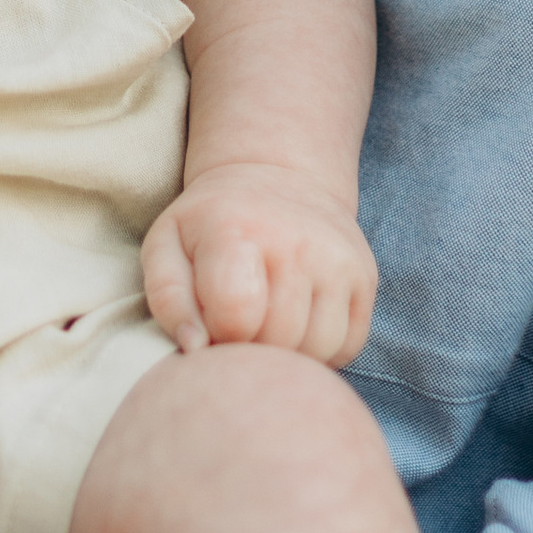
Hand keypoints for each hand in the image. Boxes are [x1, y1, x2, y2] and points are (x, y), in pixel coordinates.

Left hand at [142, 164, 378, 367]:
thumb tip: (195, 347)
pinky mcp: (365, 276)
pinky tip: (297, 326)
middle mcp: (297, 241)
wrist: (277, 176)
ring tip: (266, 327)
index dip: (216, 336)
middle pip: (276, 340)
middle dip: (250, 350)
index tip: (211, 321)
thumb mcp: (168, 244)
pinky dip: (321, 352)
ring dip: (287, 356)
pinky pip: (348, 346)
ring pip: (317, 350)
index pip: (235, 319)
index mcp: (237, 229)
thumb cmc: (211, 223)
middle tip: (237, 327)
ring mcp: (339, 259)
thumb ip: (167, 299)